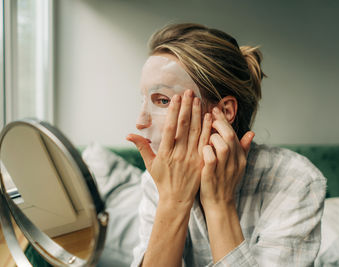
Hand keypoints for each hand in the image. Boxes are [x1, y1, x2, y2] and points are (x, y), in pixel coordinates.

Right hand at [127, 90, 206, 207]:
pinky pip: (205, 142)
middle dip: (186, 107)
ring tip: (198, 99)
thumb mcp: (150, 165)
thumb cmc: (162, 181)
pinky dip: (208, 128)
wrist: (176, 199)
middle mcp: (179, 154)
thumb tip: (128, 135)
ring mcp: (192, 158)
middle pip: (184, 126)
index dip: (173, 112)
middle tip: (188, 92)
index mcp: (165, 153)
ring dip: (197, 114)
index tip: (175, 98)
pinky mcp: (202, 161)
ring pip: (196, 132)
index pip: (170, 128)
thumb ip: (142, 147)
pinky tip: (209, 116)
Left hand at [200, 106, 254, 213]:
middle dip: (218, 123)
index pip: (234, 133)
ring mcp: (224, 169)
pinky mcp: (212, 175)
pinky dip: (206, 150)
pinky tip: (202, 148)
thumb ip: (243, 149)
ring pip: (222, 145)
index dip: (223, 120)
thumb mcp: (237, 165)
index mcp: (240, 157)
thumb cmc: (224, 181)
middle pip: (230, 136)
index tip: (214, 110)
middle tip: (208, 115)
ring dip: (213, 136)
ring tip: (206, 133)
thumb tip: (251, 133)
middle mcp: (234, 162)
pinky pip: (211, 158)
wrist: (220, 204)